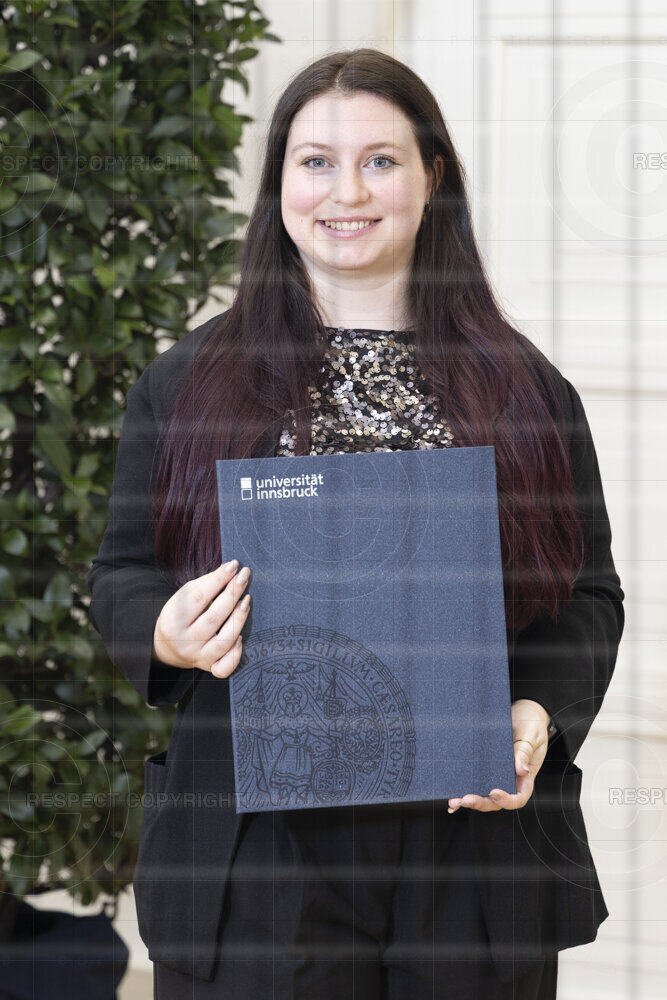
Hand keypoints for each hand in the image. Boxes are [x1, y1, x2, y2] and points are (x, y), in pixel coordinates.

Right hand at [152, 560, 250, 677]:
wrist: (168, 646)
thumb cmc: (180, 615)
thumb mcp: (183, 597)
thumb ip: (205, 584)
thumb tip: (230, 570)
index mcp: (173, 621)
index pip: (199, 597)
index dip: (218, 579)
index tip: (234, 565)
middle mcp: (185, 642)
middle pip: (214, 617)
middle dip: (233, 593)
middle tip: (244, 576)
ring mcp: (198, 657)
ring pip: (223, 642)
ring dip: (239, 619)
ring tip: (247, 600)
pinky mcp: (209, 667)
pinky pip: (225, 667)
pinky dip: (236, 652)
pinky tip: (240, 636)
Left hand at [447, 699, 549, 812]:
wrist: (524, 710)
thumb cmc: (532, 723)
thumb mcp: (531, 735)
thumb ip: (525, 751)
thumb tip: (521, 770)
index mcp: (525, 776)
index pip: (518, 797)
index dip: (506, 800)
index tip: (494, 792)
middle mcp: (510, 779)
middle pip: (497, 801)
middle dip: (481, 802)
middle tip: (465, 799)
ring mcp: (497, 774)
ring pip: (484, 795)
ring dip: (469, 799)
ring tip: (453, 801)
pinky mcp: (486, 766)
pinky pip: (477, 780)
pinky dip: (465, 787)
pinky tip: (452, 793)